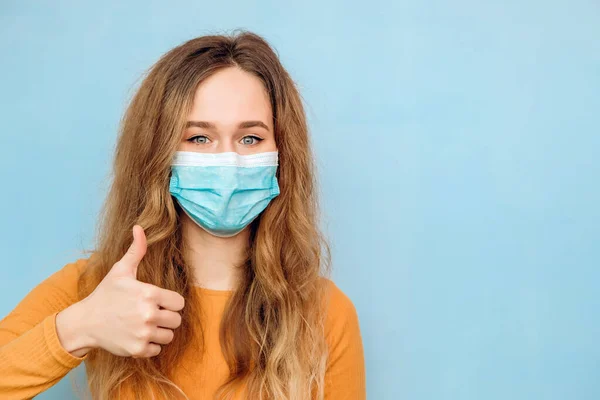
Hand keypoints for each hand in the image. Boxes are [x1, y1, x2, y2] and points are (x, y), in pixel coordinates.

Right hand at [79, 225, 184, 357]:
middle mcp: (148, 314)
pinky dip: (151, 345)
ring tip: (146, 325)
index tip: (159, 301)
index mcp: (149, 294)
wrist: (85, 322)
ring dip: (161, 332)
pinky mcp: (137, 349)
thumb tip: (139, 227)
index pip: (179, 302)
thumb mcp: (120, 271)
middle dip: (167, 317)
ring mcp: (143, 333)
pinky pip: (157, 349)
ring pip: (169, 335)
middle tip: (152, 314)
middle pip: (177, 320)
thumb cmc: (106, 294)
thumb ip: (136, 250)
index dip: (171, 302)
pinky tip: (139, 335)